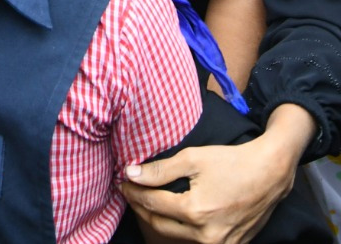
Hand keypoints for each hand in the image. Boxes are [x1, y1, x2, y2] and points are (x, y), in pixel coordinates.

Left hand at [122, 138, 296, 243]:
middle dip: (141, 208)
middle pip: (159, 225)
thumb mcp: (192, 158)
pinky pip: (196, 241)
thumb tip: (131, 173)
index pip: (151, 203)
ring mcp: (221, 243)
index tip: (123, 182)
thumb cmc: (231, 161)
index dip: (133, 192)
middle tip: (131, 193)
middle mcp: (207, 234)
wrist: (270, 173)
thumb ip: (160, 170)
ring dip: (158, 220)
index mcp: (195, 211)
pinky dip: (181, 229)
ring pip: (176, 236)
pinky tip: (173, 215)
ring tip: (147, 202)